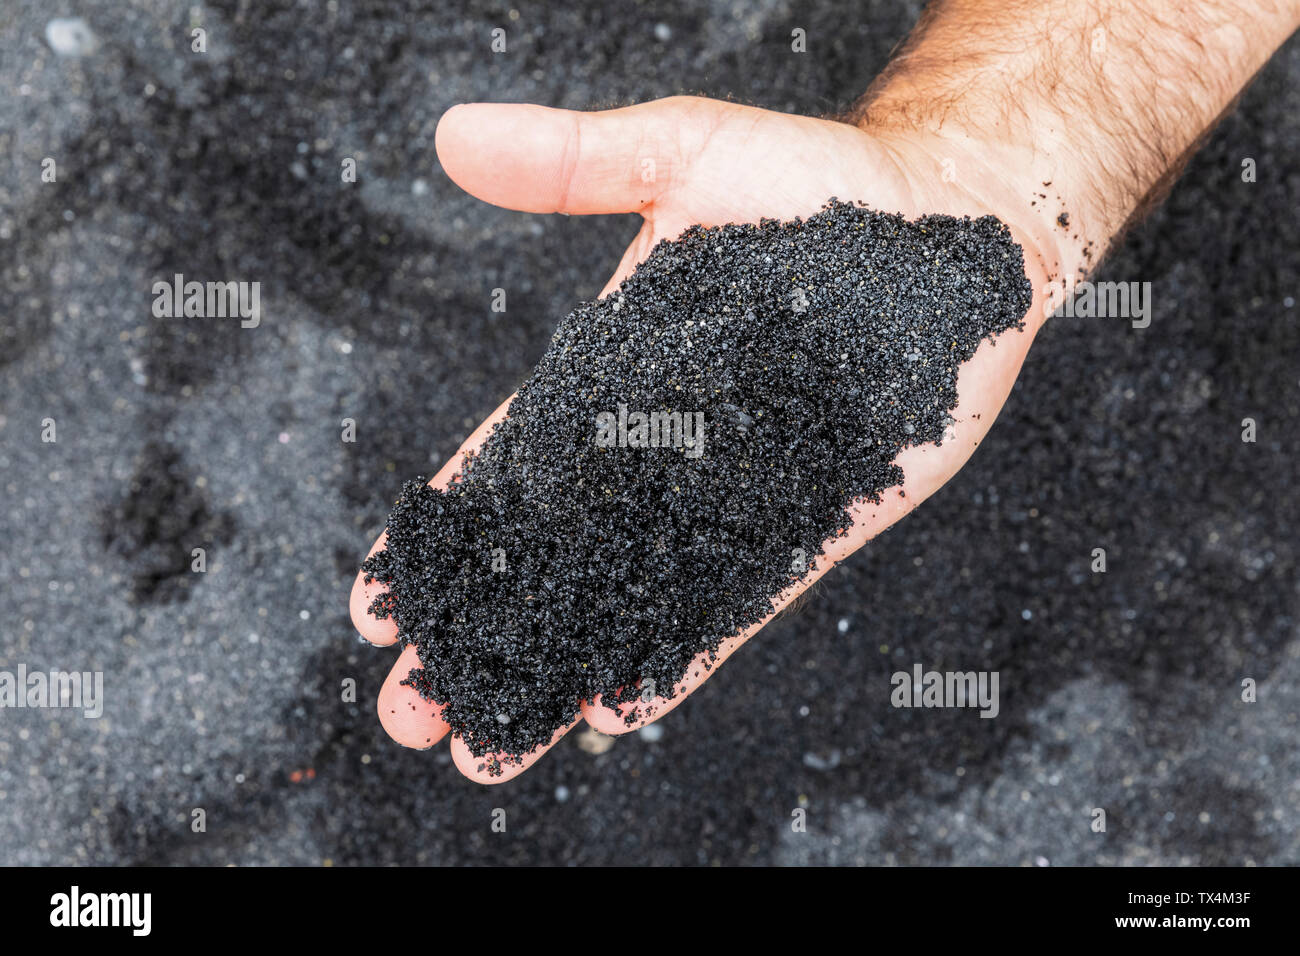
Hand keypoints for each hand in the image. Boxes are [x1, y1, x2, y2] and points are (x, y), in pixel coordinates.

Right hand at [349, 94, 1056, 781]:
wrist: (952, 225)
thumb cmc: (820, 181)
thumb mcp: (683, 153)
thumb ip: (573, 162)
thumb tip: (450, 133)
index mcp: (608, 377)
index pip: (503, 470)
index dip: (441, 538)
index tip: (375, 603)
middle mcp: (657, 451)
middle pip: (547, 560)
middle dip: (477, 636)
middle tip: (410, 711)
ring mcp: (728, 496)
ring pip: (625, 599)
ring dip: (558, 672)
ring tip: (488, 747)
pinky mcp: (807, 523)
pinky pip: (732, 603)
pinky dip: (678, 655)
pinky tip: (621, 709)